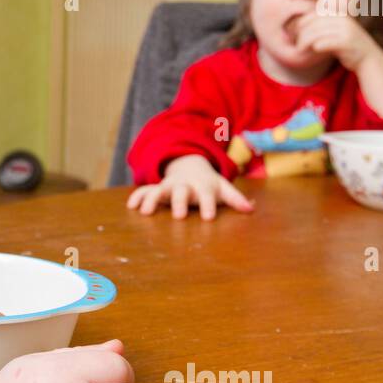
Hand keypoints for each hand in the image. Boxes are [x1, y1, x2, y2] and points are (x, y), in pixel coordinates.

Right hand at [126, 154, 253, 219]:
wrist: (189, 164)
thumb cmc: (208, 183)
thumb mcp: (223, 188)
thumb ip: (235, 198)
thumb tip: (251, 209)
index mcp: (202, 186)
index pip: (206, 195)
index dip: (208, 206)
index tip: (208, 218)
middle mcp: (185, 185)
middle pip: (181, 192)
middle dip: (179, 203)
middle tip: (178, 216)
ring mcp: (169, 185)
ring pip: (159, 190)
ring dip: (152, 199)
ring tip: (146, 213)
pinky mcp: (157, 188)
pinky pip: (145, 190)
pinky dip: (138, 197)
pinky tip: (131, 206)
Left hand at [291, 12, 379, 71]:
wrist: (369, 60)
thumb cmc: (347, 48)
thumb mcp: (336, 33)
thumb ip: (322, 28)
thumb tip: (297, 26)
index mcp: (339, 15)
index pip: (313, 16)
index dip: (301, 23)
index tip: (293, 34)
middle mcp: (343, 20)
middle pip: (313, 24)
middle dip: (301, 34)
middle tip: (295, 44)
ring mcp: (346, 30)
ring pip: (317, 33)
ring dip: (305, 42)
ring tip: (300, 49)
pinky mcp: (346, 42)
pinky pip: (325, 43)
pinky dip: (316, 46)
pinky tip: (313, 50)